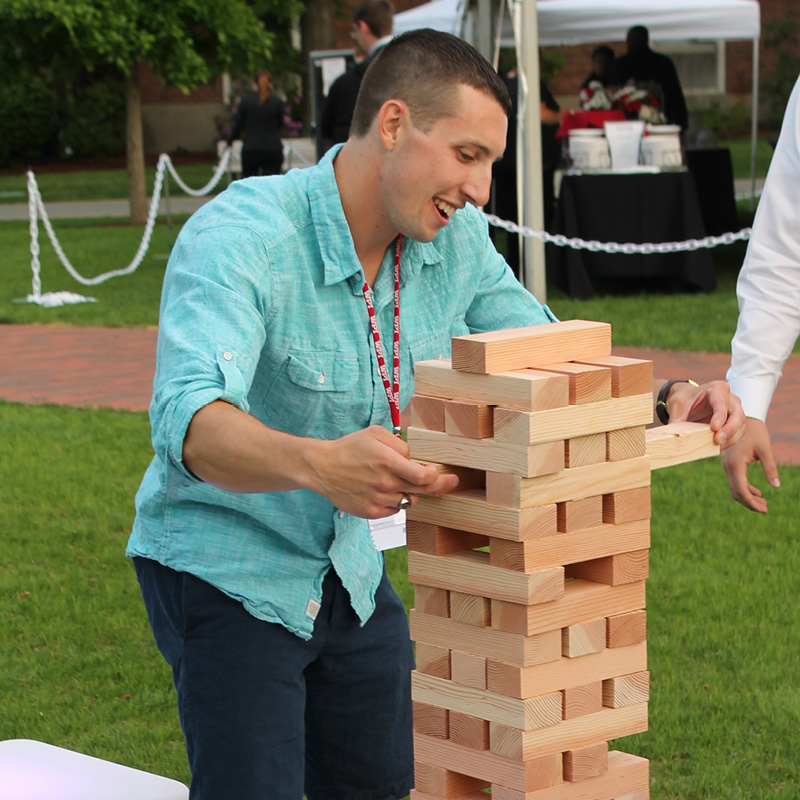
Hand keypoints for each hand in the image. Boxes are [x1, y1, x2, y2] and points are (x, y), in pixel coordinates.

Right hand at [308, 425, 458, 518]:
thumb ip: (399, 444)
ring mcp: (377, 500)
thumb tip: (415, 458)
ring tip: (400, 482)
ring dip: (411, 492)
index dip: (438, 476)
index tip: (444, 474)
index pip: (423, 477)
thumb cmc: (350, 448)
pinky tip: (386, 491)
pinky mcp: (370, 513)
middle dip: (439, 486)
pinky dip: (395, 502)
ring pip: (408, 502)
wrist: (322, 467)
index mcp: (387, 462)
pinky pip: (393, 511)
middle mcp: (384, 484)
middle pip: (421, 492)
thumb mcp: (375, 434)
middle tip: (449, 481)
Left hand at [666, 380, 745, 448]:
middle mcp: (730, 398)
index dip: (720, 416)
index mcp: (717, 388)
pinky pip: (737, 433)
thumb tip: (672, 436)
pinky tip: (718, 448)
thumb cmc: (684, 400)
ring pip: (741, 425)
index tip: (714, 428)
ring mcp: (734, 410)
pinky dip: (730, 441)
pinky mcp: (734, 422)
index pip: (721, 403)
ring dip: (731, 438)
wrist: (688, 400)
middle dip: (730, 429)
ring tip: (718, 447)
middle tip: (717, 440)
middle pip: (738, 414)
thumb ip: (676, 419)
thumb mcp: (677, 405)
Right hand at [722, 418, 779, 512]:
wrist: (741, 418)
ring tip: (764, 503)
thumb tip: (776, 485)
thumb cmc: (755, 432)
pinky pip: (736, 481)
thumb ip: (770, 467)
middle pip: (736, 492)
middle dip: (750, 503)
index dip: (751, 503)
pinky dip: (746, 489)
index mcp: (735, 463)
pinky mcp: (730, 464)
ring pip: (735, 488)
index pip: (741, 490)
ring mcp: (728, 466)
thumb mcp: (765, 449)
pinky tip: (758, 493)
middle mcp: (728, 466)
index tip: (765, 509)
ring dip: (748, 497)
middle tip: (766, 509)